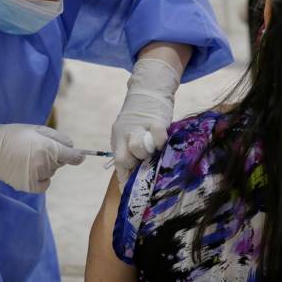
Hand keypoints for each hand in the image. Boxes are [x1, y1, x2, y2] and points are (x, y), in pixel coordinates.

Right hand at [0, 124, 84, 192]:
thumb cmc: (14, 135)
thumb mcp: (37, 129)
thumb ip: (58, 138)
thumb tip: (74, 148)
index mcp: (48, 148)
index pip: (72, 156)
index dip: (79, 156)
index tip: (81, 156)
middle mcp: (45, 163)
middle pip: (61, 162)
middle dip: (55, 156)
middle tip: (38, 150)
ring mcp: (37, 176)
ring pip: (51, 172)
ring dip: (46, 167)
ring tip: (28, 158)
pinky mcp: (29, 186)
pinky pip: (45, 184)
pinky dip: (42, 179)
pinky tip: (31, 171)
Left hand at [111, 59, 179, 185]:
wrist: (148, 90)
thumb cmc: (140, 118)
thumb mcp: (129, 133)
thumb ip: (131, 151)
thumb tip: (135, 177)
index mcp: (118, 138)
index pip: (118, 163)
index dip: (125, 179)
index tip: (131, 192)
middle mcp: (125, 133)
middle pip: (123, 158)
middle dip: (134, 166)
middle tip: (145, 165)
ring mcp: (139, 127)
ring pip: (137, 148)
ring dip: (147, 154)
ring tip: (154, 152)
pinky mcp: (156, 120)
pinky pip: (158, 136)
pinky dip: (161, 143)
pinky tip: (163, 143)